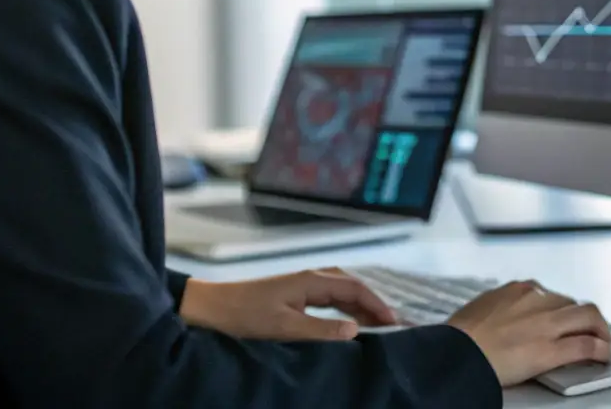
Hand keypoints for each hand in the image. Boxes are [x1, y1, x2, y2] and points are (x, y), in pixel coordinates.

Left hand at [179, 269, 397, 340]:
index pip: (355, 289)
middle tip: (396, 326)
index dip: (378, 305)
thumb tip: (356, 331)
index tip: (396, 322)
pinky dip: (347, 309)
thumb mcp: (284, 328)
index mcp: (312, 280)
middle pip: (353, 288)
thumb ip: (321, 330)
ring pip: (343, 293)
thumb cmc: (246, 315)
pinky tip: (353, 323)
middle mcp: (312, 278)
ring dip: (362, 307)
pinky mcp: (297, 294)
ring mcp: (304, 285)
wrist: (215, 307)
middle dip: (375, 304)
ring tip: (381, 326)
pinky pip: (332, 299)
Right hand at [446, 280, 610, 386]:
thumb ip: (500, 309)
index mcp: (519, 289)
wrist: (457, 352)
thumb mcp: (481, 309)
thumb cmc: (460, 336)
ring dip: (601, 330)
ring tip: (604, 344)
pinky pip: (587, 345)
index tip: (564, 320)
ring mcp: (546, 324)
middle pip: (573, 304)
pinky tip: (604, 356)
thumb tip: (503, 318)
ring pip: (589, 317)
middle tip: (590, 333)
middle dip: (584, 319)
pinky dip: (601, 349)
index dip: (562, 310)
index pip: (552, 295)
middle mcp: (537, 300)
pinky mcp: (550, 349)